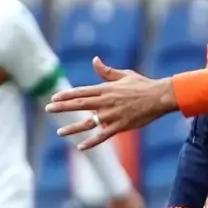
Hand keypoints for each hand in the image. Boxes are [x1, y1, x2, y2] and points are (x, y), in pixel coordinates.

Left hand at [46, 58, 178, 147]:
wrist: (159, 97)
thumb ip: (106, 71)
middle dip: (62, 107)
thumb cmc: (142, 84)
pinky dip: (91, 142)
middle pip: (80, 105)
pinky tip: (80, 147)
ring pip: (88, 123)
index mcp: (106, 89)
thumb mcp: (124, 74)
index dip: (66, 95)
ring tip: (59, 132)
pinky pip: (102, 136)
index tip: (53, 98)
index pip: (82, 92)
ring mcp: (112, 115)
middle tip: (47, 109)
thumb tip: (94, 60)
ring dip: (72, 128)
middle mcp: (106, 102)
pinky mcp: (120, 126)